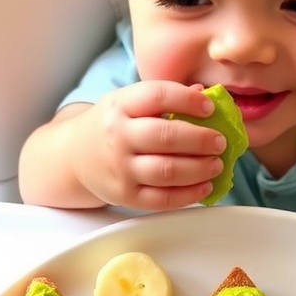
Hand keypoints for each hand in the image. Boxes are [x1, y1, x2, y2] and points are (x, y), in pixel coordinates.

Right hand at [70, 81, 225, 209]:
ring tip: (217, 164)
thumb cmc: (112, 127)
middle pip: (166, 137)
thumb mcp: (129, 103)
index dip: (187, 101)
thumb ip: (163, 99)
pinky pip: (163, 199)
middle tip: (220, 142)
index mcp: (120, 105)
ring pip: (167, 171)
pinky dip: (189, 194)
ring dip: (199, 168)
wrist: (75, 158)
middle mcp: (118, 137)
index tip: (209, 108)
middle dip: (200, 140)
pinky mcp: (127, 196)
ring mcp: (121, 169)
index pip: (157, 96)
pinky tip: (205, 186)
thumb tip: (204, 96)